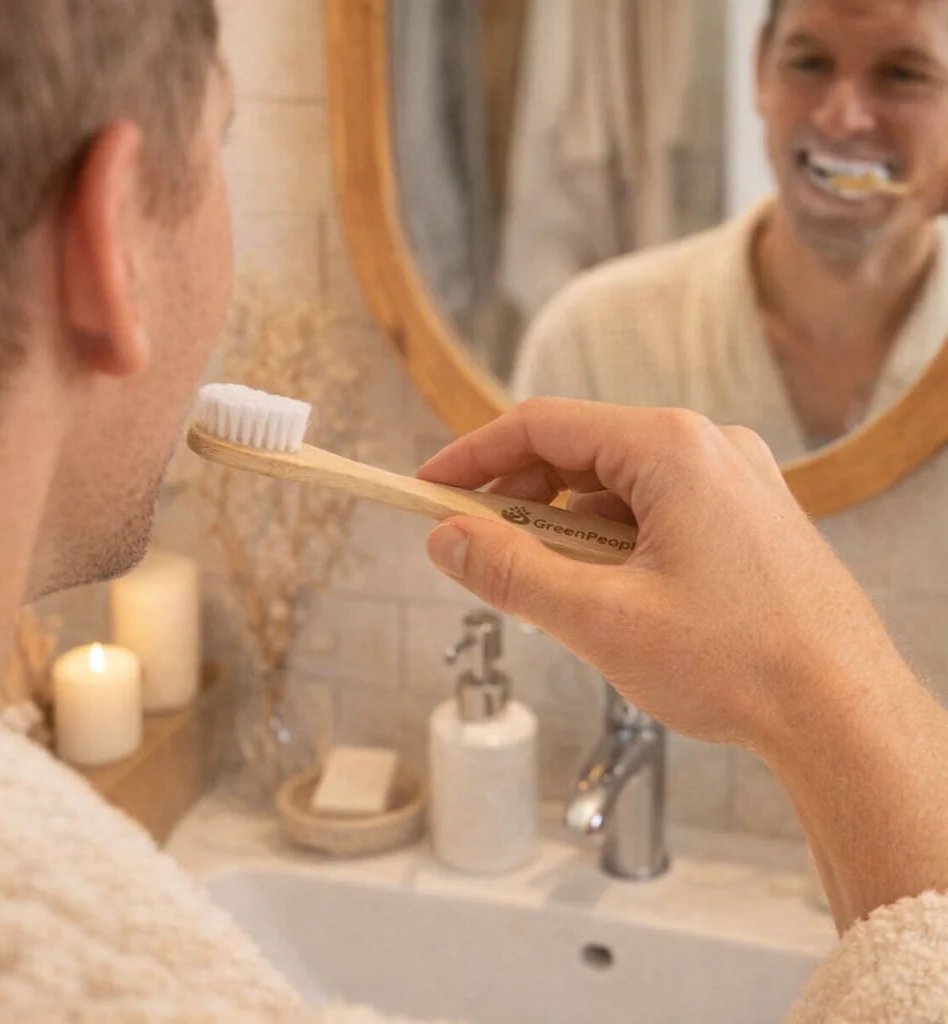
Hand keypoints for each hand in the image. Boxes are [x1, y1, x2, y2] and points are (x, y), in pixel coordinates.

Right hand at [418, 399, 900, 751]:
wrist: (846, 717)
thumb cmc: (741, 665)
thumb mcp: (600, 619)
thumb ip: (511, 573)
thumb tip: (447, 541)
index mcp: (672, 449)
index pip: (542, 426)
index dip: (472, 457)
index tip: (428, 489)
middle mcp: (708, 447)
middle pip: (580, 453)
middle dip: (516, 497)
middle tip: (470, 545)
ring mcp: (734, 480)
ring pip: (616, 487)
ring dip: (563, 526)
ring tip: (536, 583)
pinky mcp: (745, 517)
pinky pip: (654, 510)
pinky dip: (610, 541)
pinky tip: (597, 589)